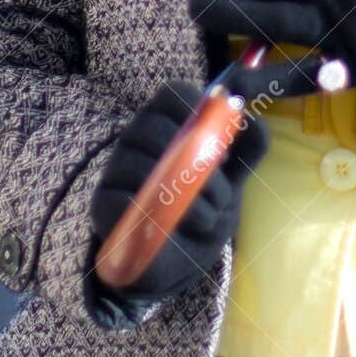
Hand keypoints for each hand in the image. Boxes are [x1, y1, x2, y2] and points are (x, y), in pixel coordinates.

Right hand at [86, 53, 324, 324]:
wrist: (174, 262)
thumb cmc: (201, 209)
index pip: (172, 94)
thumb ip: (248, 149)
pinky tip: (176, 228)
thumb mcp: (232, 180)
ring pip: (143, 165)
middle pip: (156, 126)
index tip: (222, 142)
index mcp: (166, 122)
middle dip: (199, 162)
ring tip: (206, 218)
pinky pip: (125, 199)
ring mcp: (116, 169)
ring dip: (185, 195)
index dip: (198, 109)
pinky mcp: (103, 203)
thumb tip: (253, 121)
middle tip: (222, 195)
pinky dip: (159, 216)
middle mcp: (136, 138)